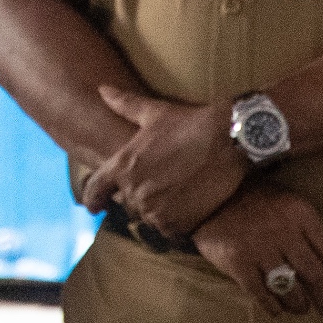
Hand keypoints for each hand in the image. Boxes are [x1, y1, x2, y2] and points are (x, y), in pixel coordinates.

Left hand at [78, 85, 243, 236]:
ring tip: (175, 198)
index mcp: (123, 165)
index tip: (94, 207)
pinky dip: (175, 225)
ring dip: (157, 212)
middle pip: (127, 205)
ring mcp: (156, 210)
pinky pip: (169, 233)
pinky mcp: (178, 223)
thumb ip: (125, 104)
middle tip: (158, 188)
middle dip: (138, 198)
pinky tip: (187, 212)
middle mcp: (135, 191)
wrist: (229, 141)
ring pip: (147, 220)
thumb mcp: (155, 113)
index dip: (93, 199)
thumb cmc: (190, 124)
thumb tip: (102, 89)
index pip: (96, 189)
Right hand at [191, 185, 322, 314]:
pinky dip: (273, 307)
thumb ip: (310, 232)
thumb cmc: (256, 199)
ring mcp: (259, 248)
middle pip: (314, 274)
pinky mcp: (237, 262)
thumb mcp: (288, 203)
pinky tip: (276, 310)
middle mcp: (283, 231)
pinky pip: (261, 294)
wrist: (211, 193)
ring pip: (290, 288)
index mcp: (300, 212)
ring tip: (301, 309)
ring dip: (300, 305)